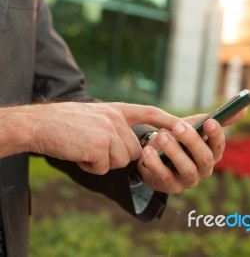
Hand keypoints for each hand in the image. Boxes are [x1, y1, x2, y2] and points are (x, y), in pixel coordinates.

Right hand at [21, 102, 179, 174]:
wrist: (39, 124)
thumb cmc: (64, 123)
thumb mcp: (95, 117)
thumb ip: (115, 128)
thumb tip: (133, 149)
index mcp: (116, 109)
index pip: (149, 112)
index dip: (167, 119)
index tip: (183, 125)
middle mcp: (116, 118)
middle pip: (134, 149)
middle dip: (116, 155)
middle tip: (93, 147)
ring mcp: (110, 131)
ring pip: (121, 160)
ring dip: (103, 162)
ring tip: (84, 149)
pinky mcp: (101, 145)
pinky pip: (105, 167)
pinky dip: (92, 167)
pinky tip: (79, 155)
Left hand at [136, 108, 246, 192]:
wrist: (155, 153)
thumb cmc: (178, 138)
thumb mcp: (195, 125)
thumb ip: (215, 118)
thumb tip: (244, 110)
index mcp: (212, 152)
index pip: (219, 146)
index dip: (216, 135)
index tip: (210, 122)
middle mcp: (204, 169)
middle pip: (205, 159)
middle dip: (192, 142)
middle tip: (178, 126)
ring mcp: (189, 181)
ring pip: (187, 169)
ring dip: (174, 152)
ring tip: (162, 136)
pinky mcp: (171, 188)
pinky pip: (165, 178)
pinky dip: (155, 164)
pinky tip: (148, 151)